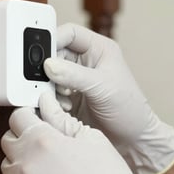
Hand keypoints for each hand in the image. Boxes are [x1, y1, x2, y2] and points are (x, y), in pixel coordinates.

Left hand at [1, 92, 173, 173]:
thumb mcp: (91, 138)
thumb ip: (61, 120)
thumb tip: (46, 104)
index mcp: (42, 141)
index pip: (17, 117)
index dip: (28, 116)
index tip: (35, 120)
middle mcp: (26, 164)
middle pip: (8, 142)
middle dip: (22, 139)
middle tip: (43, 146)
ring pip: (9, 169)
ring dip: (23, 165)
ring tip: (48, 171)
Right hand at [43, 23, 173, 173]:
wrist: (133, 141)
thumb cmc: (129, 109)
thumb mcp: (102, 87)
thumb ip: (74, 75)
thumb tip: (48, 65)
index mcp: (99, 49)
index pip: (70, 33)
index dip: (53, 38)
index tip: (41, 54)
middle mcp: (86, 62)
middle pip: (55, 53)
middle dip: (47, 66)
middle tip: (43, 78)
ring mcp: (76, 80)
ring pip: (50, 73)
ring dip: (50, 85)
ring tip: (61, 97)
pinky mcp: (69, 98)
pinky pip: (51, 92)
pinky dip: (51, 98)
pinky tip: (64, 107)